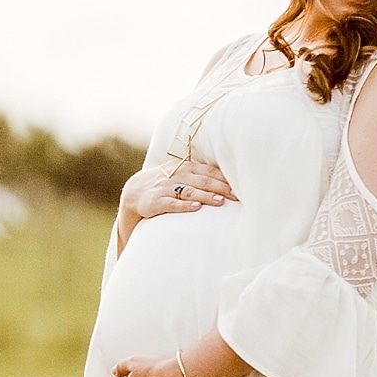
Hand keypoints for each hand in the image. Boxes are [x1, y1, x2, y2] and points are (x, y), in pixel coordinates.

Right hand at [121, 158, 235, 224]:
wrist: (135, 191)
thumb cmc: (167, 183)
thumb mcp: (182, 175)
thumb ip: (202, 175)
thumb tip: (231, 181)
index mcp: (186, 168)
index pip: (209, 172)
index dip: (225, 179)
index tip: (241, 188)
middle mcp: (177, 175)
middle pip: (202, 181)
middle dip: (221, 188)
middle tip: (237, 196)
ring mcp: (166, 188)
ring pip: (189, 191)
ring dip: (205, 196)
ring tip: (220, 201)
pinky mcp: (156, 201)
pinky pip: (172, 203)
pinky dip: (184, 205)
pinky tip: (196, 208)